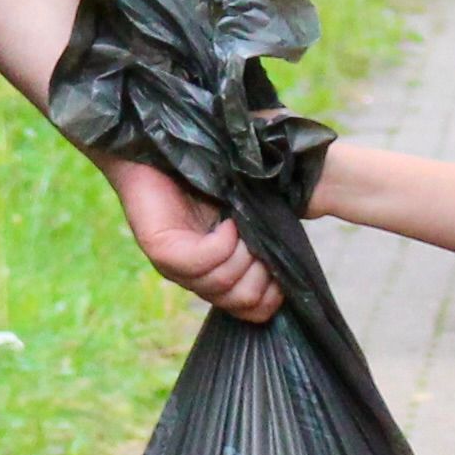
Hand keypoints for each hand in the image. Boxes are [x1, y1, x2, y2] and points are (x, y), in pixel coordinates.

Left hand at [109, 156, 280, 322]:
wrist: (156, 144)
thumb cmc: (209, 167)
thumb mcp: (249, 204)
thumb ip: (267, 228)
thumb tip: (298, 257)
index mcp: (217, 269)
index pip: (250, 310)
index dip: (273, 298)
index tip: (283, 271)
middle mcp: (196, 275)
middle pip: (244, 302)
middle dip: (264, 275)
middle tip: (262, 243)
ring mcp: (176, 266)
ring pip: (224, 285)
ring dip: (244, 255)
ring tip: (242, 226)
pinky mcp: (161, 249)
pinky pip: (202, 262)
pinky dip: (223, 243)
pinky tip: (227, 221)